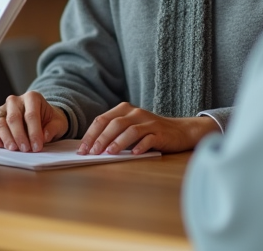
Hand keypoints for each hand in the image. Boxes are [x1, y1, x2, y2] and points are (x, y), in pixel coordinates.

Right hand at [0, 91, 68, 152]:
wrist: (41, 119)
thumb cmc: (49, 120)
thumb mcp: (58, 123)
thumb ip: (53, 128)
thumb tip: (45, 136)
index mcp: (32, 97)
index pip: (31, 115)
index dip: (34, 132)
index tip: (37, 147)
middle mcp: (15, 100)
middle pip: (14, 118)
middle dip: (19, 135)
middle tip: (25, 149)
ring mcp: (3, 109)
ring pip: (0, 122)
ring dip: (6, 137)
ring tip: (13, 149)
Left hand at [78, 102, 218, 154]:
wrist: (180, 131)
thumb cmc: (149, 132)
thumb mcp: (130, 128)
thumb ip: (114, 133)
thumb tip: (92, 148)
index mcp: (124, 109)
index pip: (102, 119)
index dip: (91, 134)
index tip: (82, 149)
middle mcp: (136, 113)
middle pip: (114, 124)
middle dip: (101, 138)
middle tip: (92, 152)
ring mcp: (149, 122)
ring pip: (130, 130)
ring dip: (118, 142)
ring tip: (109, 153)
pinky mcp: (161, 133)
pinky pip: (149, 138)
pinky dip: (140, 146)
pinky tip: (134, 154)